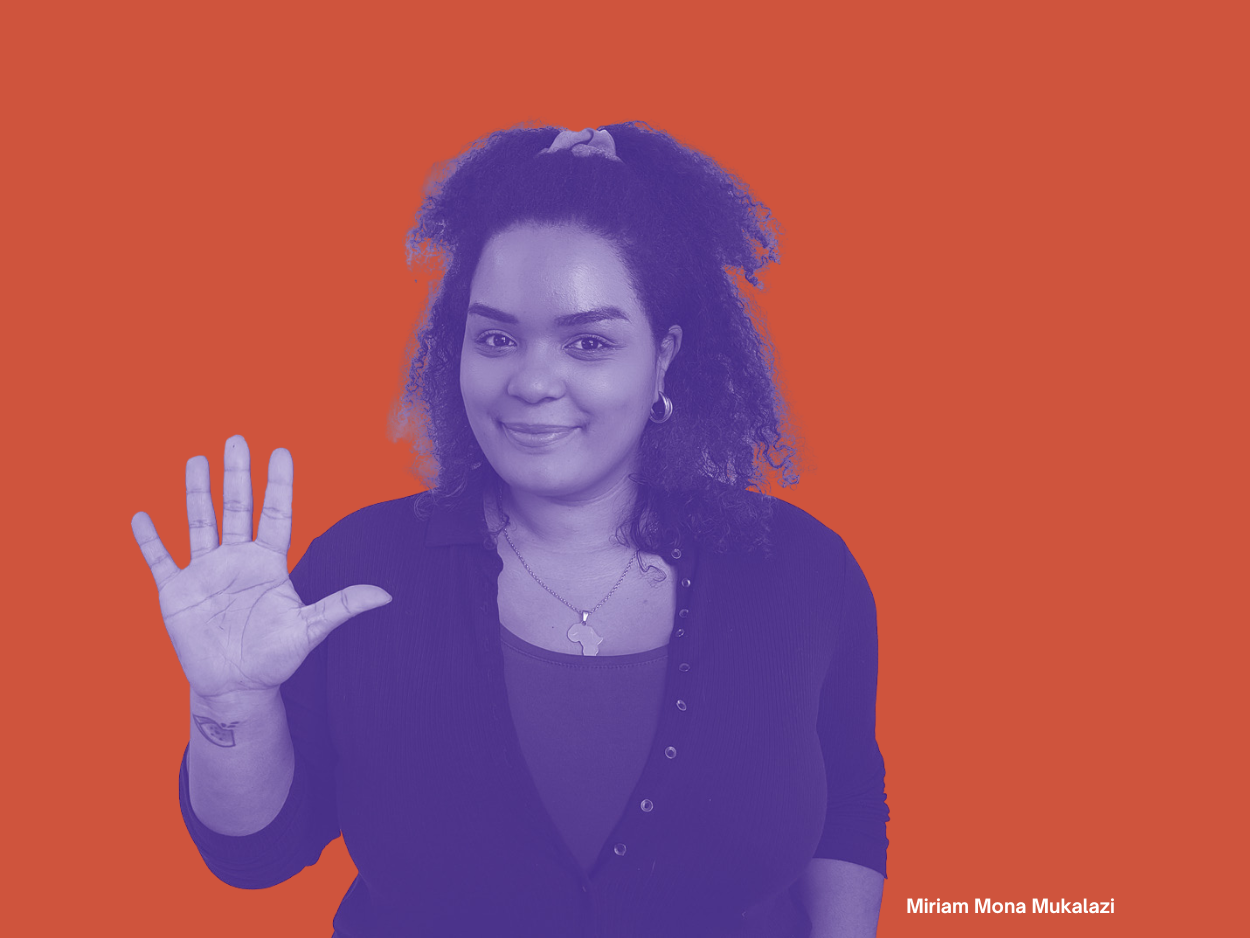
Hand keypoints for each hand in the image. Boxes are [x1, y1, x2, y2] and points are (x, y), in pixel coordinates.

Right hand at [132, 435, 390, 701]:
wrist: (236, 686)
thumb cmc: (275, 658)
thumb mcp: (309, 629)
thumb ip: (341, 606)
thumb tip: (385, 596)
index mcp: (269, 563)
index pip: (276, 514)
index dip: (279, 485)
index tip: (281, 452)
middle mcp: (237, 560)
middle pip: (237, 508)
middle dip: (236, 475)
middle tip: (237, 439)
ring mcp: (205, 572)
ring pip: (200, 523)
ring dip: (196, 493)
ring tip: (195, 459)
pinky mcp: (177, 592)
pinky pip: (160, 560)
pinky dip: (149, 540)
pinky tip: (141, 516)